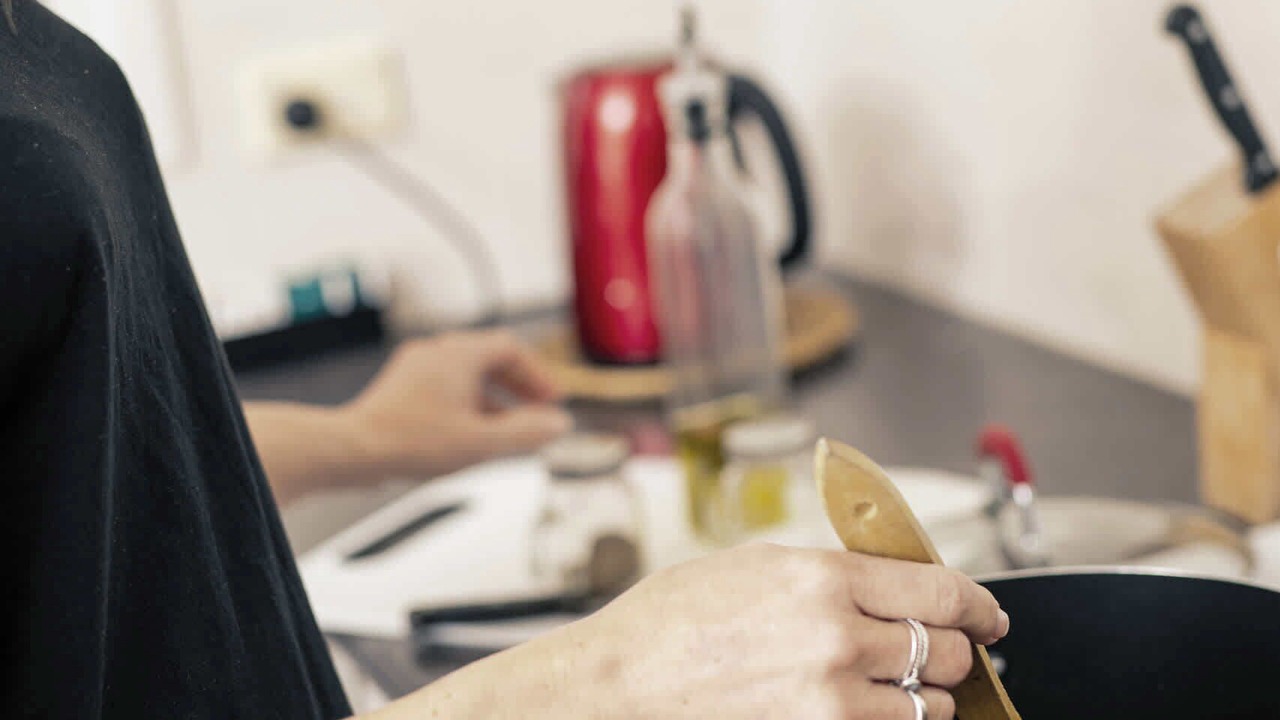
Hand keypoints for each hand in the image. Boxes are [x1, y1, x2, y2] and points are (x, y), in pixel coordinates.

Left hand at [343, 330, 571, 477]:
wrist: (354, 450)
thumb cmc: (411, 441)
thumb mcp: (482, 443)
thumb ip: (526, 433)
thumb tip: (559, 425)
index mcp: (460, 354)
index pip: (511, 348)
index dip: (538, 374)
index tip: (552, 399)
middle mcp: (436, 352)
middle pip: (490, 359)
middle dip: (518, 387)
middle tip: (536, 410)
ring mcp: (416, 368)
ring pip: (467, 376)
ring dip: (494, 399)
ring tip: (510, 429)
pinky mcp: (401, 388)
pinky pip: (446, 387)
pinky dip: (468, 405)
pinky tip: (472, 434)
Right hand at [576, 543, 1008, 719]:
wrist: (616, 688)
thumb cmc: (667, 625)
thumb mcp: (752, 567)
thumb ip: (830, 573)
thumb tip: (891, 584)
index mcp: (822, 579)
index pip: (942, 591)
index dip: (980, 604)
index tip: (990, 615)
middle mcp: (837, 640)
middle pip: (950, 653)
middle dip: (954, 652)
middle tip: (939, 652)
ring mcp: (831, 703)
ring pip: (929, 708)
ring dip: (924, 698)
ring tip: (891, 687)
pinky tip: (863, 710)